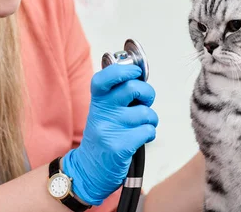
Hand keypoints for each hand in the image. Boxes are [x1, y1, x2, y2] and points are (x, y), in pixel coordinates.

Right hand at [62, 64, 157, 205]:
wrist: (89, 169)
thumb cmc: (104, 136)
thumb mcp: (103, 112)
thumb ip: (117, 95)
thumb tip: (140, 77)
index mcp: (97, 101)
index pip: (104, 77)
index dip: (124, 70)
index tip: (136, 71)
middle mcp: (101, 112)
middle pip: (132, 88)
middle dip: (148, 93)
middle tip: (145, 101)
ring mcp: (110, 129)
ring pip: (145, 112)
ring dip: (150, 120)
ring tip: (140, 126)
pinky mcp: (120, 146)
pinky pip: (148, 131)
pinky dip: (149, 134)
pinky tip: (140, 139)